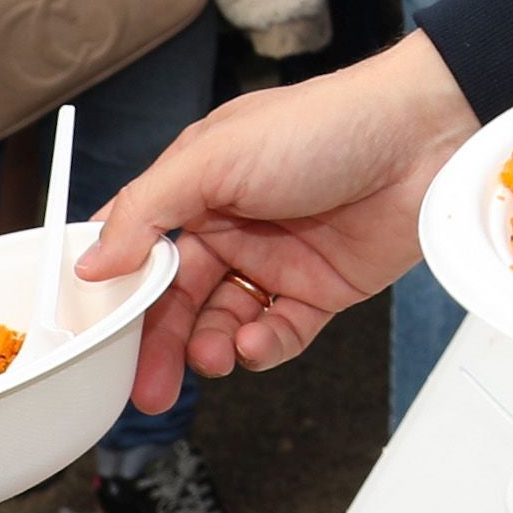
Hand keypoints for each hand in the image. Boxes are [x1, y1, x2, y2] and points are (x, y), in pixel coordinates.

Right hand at [81, 28, 478, 410]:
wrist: (422, 136)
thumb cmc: (322, 124)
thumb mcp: (215, 155)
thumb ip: (148, 209)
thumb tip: (90, 261)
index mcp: (200, 186)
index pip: (140, 249)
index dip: (117, 293)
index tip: (94, 337)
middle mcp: (235, 224)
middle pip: (177, 298)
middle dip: (158, 344)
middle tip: (146, 388)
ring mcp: (279, 258)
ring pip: (223, 321)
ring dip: (209, 347)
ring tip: (212, 358)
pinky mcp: (324, 288)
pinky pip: (279, 332)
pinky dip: (262, 346)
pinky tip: (254, 342)